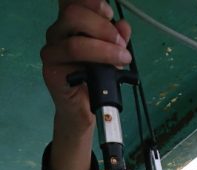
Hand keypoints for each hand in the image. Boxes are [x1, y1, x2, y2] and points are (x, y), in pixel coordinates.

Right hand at [41, 1, 131, 169]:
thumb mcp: (113, 55)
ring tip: (122, 57)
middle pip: (73, 14)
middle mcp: (57, 33)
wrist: (86, 111)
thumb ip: (117, 38)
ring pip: (75, 40)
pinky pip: (73, 60)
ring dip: (104, 48)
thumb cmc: (97, 80)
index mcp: (70, 24)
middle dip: (102, 26)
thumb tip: (123, 26)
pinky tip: (107, 69)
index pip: (74, 1)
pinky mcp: (52, 70)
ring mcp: (52, 51)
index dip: (92, 2)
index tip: (110, 14)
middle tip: (120, 43)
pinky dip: (95, 61)